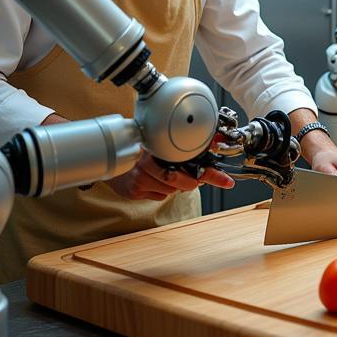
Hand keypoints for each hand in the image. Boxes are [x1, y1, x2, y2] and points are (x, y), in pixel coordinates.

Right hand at [105, 152, 234, 200]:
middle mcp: (146, 165)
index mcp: (156, 148)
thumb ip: (187, 143)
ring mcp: (139, 180)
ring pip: (171, 191)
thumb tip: (217, 140)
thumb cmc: (139, 146)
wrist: (109, 154)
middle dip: (190, 181)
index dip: (211, 175)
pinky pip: (159, 196)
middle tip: (188, 174)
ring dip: (175, 185)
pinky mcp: (134, 192)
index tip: (226, 181)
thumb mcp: (162, 140)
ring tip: (163, 172)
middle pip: (182, 183)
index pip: (190, 165)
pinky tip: (153, 179)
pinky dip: (162, 189)